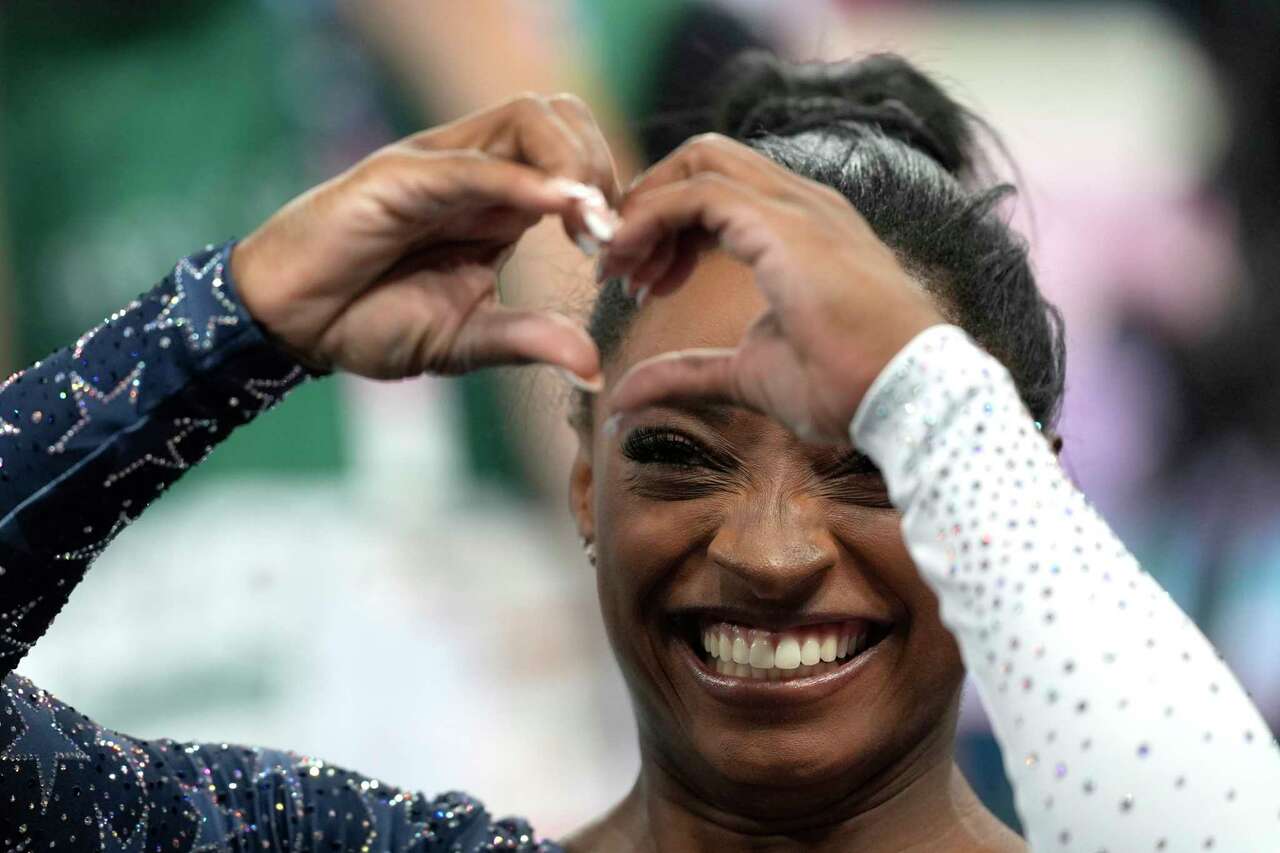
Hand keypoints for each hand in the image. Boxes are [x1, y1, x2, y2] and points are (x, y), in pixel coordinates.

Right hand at [232, 94, 618, 382]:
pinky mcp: (399, 176)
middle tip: (604, 237)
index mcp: (498, 202)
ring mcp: (438, 166)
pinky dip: (524, 182)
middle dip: (601, 167)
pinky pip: (473, 164)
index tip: (617, 255)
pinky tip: (559, 211)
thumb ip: (531, 341)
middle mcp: (475, 171)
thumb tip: (595, 369)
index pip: (573, 155)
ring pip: (528, 119)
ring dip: (572, 165)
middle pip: (561, 117)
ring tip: (585, 227)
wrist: (292, 325)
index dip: (609, 194)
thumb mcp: (467, 340)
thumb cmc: (369, 322)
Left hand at [598, 134, 943, 442]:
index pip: (719, 189)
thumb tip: (621, 396)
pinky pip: (695, 193)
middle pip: (703, 160)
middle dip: (649, 202)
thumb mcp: (743, 376)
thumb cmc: (846, 389)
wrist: (902, 400)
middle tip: (619, 265)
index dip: (667, 226)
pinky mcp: (782, 223)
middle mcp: (799, 203)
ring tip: (618, 266)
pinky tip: (628, 260)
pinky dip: (649, 218)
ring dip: (644, 208)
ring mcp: (795, 206)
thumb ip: (685, 374)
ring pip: (697, 163)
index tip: (639, 284)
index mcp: (800, 229)